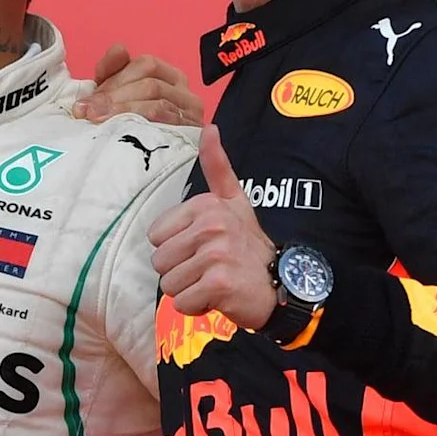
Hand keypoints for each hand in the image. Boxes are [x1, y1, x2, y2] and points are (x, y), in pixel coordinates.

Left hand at [77, 44, 201, 125]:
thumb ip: (113, 71)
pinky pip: (167, 128)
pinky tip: (122, 134)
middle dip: (115, 97)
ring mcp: (192, 115)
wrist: (151, 165)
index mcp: (170, 76)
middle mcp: (185, 92)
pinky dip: (141, 128)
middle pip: (150, 85)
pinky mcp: (192, 137)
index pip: (145, 64)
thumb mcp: (118, 95)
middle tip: (89, 112)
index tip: (89, 98)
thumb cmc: (131, 124)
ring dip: (123, 113)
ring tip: (98, 122)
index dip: (115, 78)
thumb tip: (118, 48)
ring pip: (157, 106)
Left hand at [148, 127, 280, 328]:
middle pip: (159, 261)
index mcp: (206, 205)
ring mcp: (216, 253)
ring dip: (188, 290)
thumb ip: (218, 168)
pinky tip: (218, 297)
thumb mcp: (234, 201)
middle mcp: (211, 225)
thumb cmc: (248, 245)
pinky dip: (197, 306)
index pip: (156, 237)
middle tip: (209, 268)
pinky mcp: (219, 283)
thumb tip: (209, 128)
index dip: (176, 249)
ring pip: (168, 283)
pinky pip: (182, 302)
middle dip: (181, 272)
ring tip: (213, 281)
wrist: (281, 286)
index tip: (203, 248)